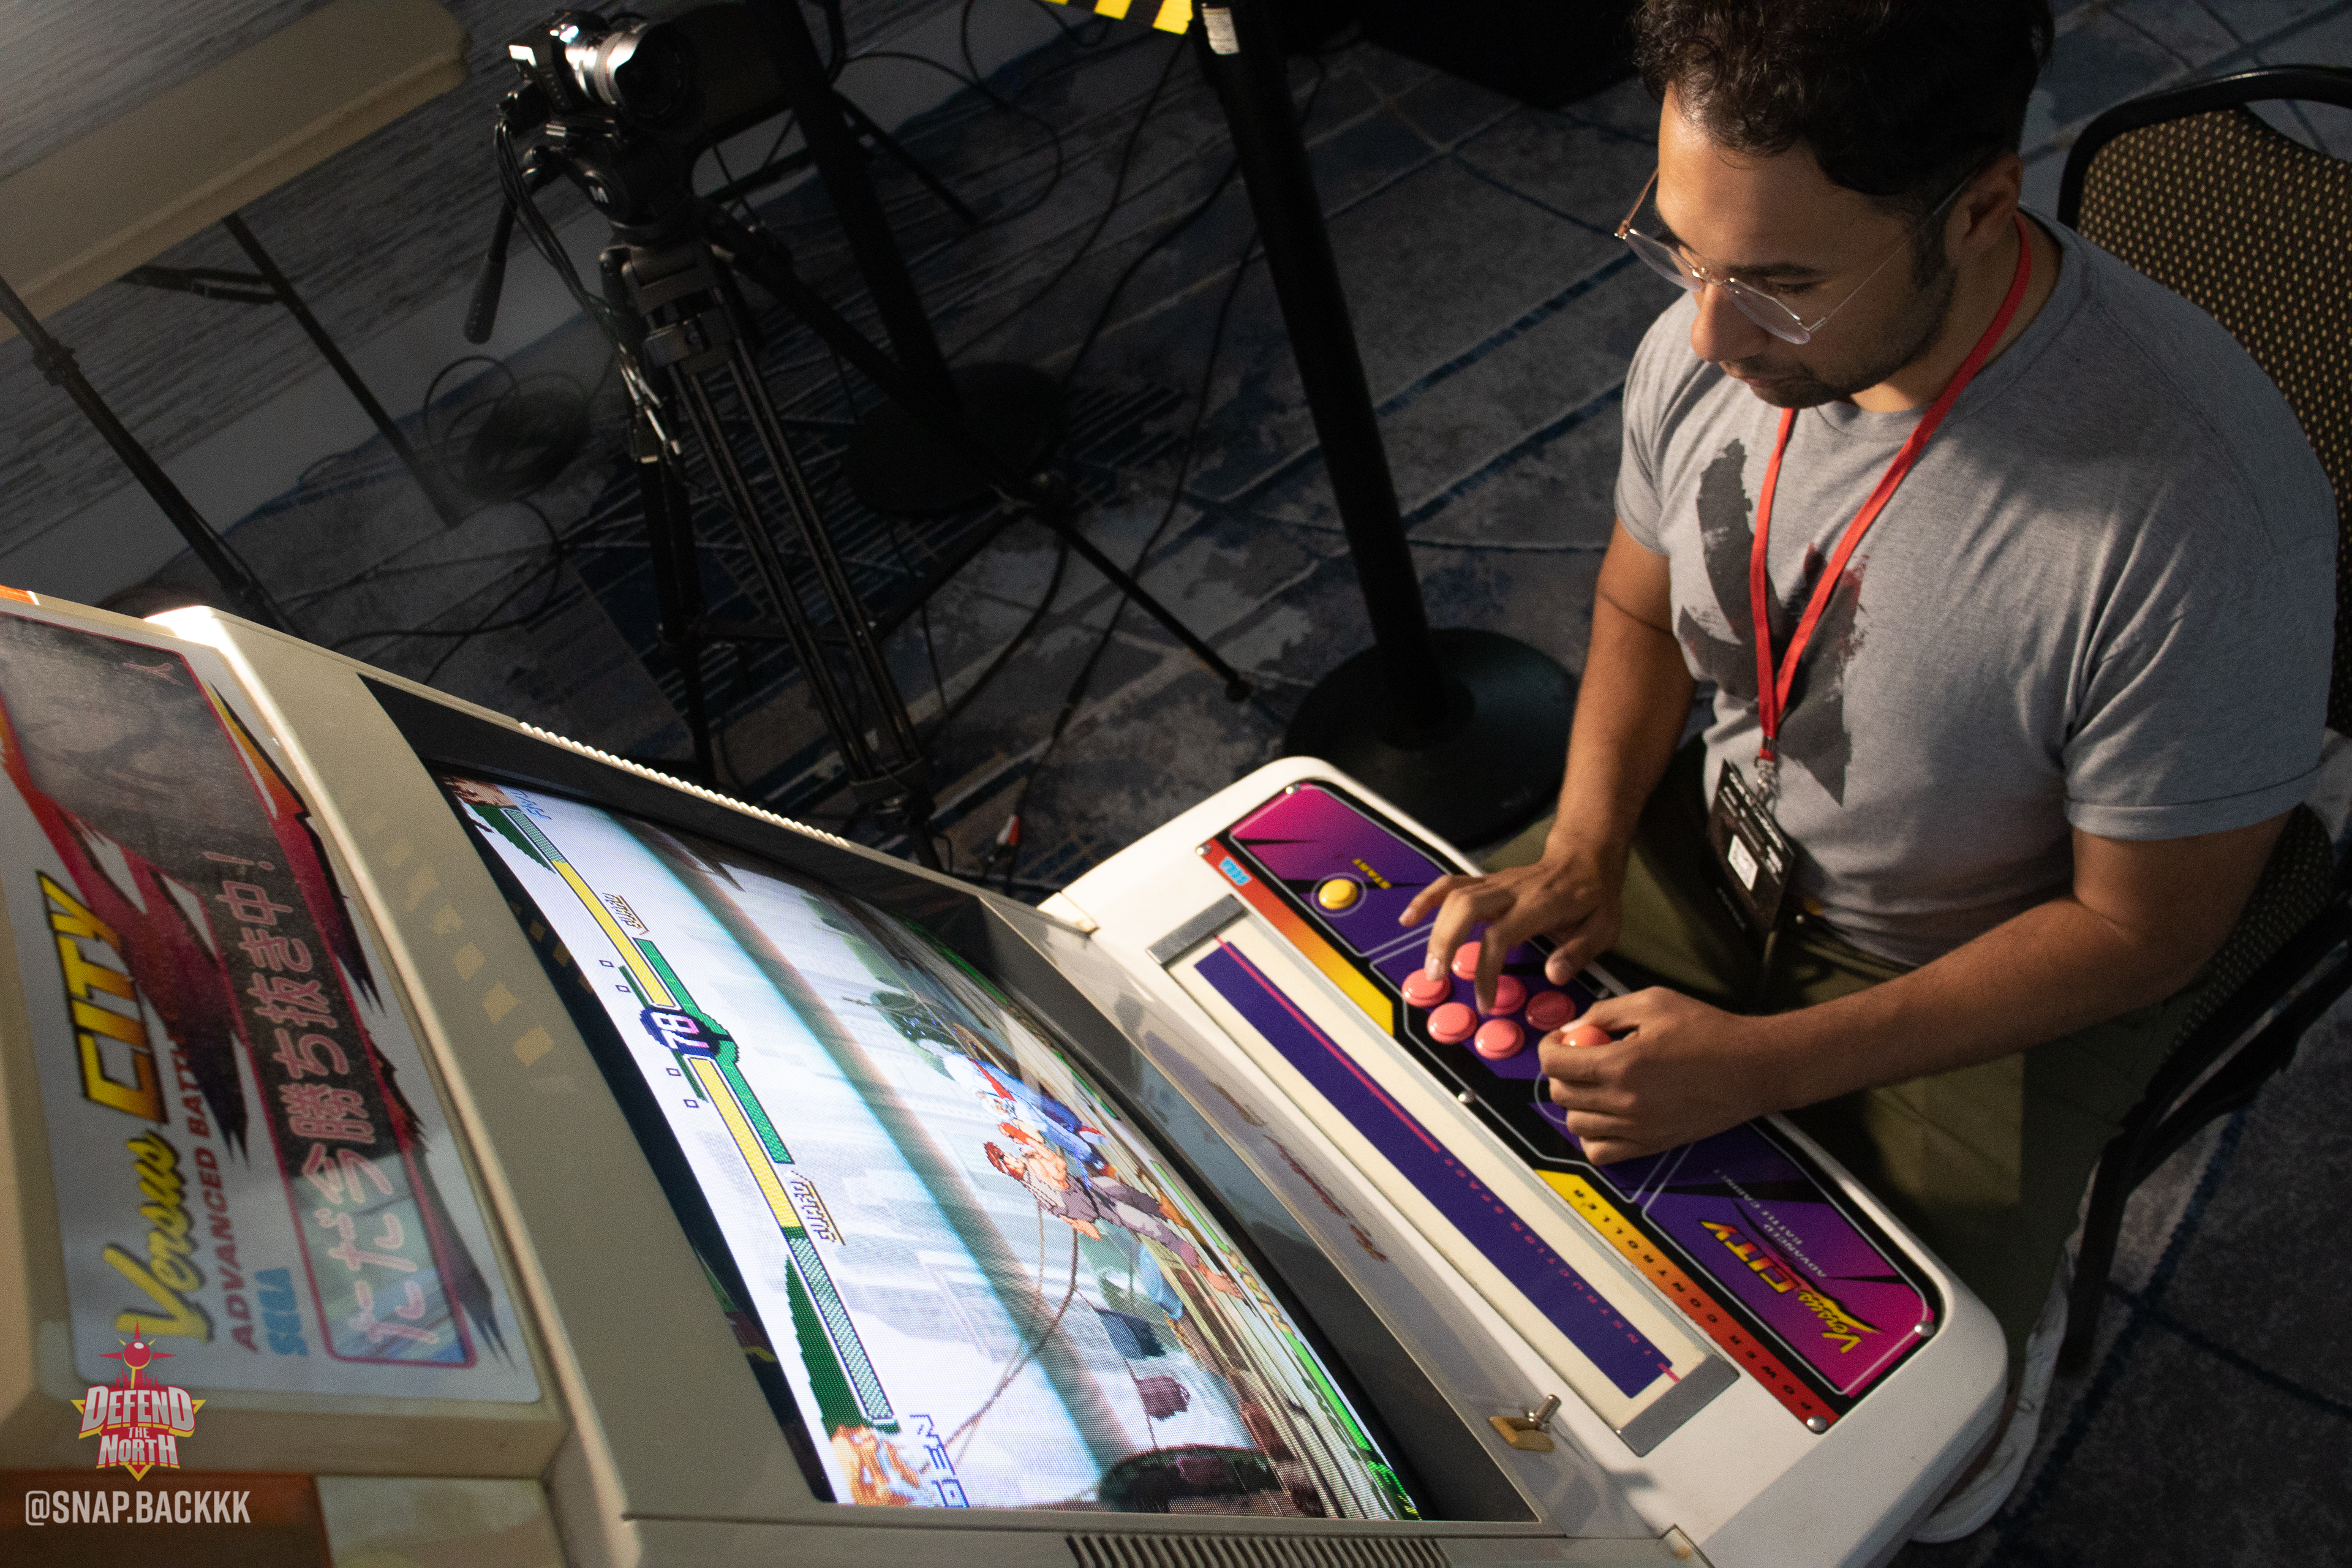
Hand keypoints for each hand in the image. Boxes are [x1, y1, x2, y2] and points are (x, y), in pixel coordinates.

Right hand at [1397, 839, 1626, 1009]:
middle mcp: (1512, 890)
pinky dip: (1427, 900)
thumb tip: (1553, 974)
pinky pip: (1451, 885)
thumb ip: (1579, 951)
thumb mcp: (1604, 926)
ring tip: (1428, 964)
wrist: (1585, 858)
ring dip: (1435, 929)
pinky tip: (1409, 918)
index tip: (1485, 1002)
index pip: (1501, 936)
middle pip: (1465, 908)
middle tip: (1438, 977)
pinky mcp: (1486, 882)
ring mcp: (1496, 883)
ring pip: (1454, 896)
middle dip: (1445, 942)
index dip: (1487, 970)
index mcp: (1539, 905)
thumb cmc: (1593, 896)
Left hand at [1537, 988, 1779, 1163]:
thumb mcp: (1653, 1002)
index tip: (1560, 1040)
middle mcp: (1624, 1102)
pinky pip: (1600, 1153)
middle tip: (1580, 1057)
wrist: (1752, 1068)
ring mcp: (1637, 1129)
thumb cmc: (1708, 1030)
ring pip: (1576, 1125)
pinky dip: (1593, 1136)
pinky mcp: (1651, 1146)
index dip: (1548, 1047)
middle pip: (1561, 1094)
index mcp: (1621, 1063)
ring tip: (1596, 1084)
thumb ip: (1605, 1012)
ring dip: (1577, 1102)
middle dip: (1562, 1072)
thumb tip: (1571, 1030)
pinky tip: (1607, 1114)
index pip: (1554, 1064)